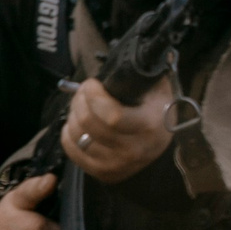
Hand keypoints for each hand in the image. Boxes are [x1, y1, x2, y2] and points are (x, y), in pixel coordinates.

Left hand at [62, 76, 176, 184]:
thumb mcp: (157, 87)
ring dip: (73, 115)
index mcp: (150, 126)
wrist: (161, 142)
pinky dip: (69, 133)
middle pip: (90, 124)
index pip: (112, 116)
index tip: (92, 83)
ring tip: (81, 106)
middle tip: (84, 91)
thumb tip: (130, 56)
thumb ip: (141, 73)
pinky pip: (72, 150)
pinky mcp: (104, 173)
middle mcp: (135, 151)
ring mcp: (118, 165)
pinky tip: (79, 124)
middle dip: (80, 100)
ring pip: (78, 136)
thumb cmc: (156, 108)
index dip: (94, 95)